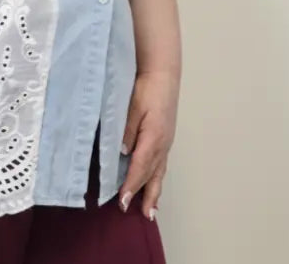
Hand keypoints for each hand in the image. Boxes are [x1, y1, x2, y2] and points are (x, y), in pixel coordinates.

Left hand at [118, 70, 179, 221]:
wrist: (163, 75)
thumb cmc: (146, 88)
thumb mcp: (133, 107)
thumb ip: (127, 130)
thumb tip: (123, 154)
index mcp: (153, 137)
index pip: (139, 167)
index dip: (130, 186)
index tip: (122, 202)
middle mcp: (162, 144)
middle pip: (151, 174)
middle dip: (142, 195)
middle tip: (136, 214)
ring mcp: (166, 142)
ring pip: (158, 172)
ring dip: (153, 192)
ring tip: (150, 211)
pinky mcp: (166, 138)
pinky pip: (161, 164)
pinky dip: (157, 178)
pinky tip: (154, 185)